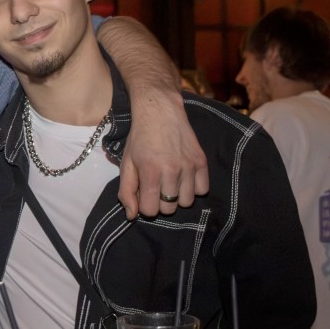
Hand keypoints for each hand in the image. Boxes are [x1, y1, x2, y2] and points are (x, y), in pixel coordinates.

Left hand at [118, 89, 208, 218]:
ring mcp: (189, 166)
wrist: (160, 112)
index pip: (150, 211)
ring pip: (187, 202)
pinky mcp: (202, 161)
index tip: (144, 194)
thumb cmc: (139, 139)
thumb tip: (132, 216)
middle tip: (156, 186)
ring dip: (177, 197)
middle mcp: (172, 171)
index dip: (145, 205)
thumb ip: (126, 191)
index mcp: (150, 172)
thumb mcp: (126, 164)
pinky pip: (202, 190)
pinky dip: (193, 188)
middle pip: (169, 209)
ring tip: (170, 182)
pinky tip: (184, 177)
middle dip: (160, 202)